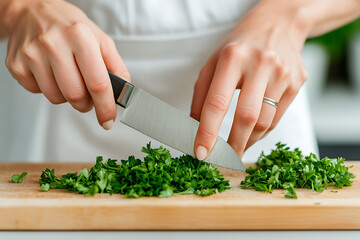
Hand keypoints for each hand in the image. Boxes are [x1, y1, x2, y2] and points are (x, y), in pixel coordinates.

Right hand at [4, 0, 129, 128]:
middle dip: (86, 103)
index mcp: (80, 36)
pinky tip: (50, 72)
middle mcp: (54, 44)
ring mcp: (32, 55)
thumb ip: (116, 66)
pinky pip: (38, 93)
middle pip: (76, 96)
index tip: (108, 119)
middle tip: (88, 94)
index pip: (97, 83)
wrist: (32, 11)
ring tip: (68, 77)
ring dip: (67, 96)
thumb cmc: (69, 26)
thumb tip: (123, 92)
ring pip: (56, 98)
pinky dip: (49, 89)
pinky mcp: (16, 64)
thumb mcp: (100, 39)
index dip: (105, 107)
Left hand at [191, 1, 309, 158]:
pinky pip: (276, 118)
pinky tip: (251, 132)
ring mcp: (282, 74)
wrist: (279, 25)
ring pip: (264, 123)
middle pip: (246, 118)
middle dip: (232, 145)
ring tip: (236, 146)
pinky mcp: (296, 83)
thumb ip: (202, 95)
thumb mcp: (213, 63)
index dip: (207, 132)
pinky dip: (261, 132)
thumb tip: (196, 128)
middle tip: (222, 159)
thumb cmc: (240, 46)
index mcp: (232, 58)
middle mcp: (260, 64)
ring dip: (247, 141)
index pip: (217, 102)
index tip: (201, 152)